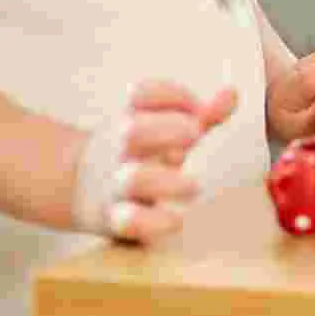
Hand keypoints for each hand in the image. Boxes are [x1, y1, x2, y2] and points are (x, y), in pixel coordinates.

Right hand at [71, 81, 238, 243]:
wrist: (81, 189)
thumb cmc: (144, 153)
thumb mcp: (169, 130)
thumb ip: (205, 116)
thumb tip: (232, 93)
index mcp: (134, 119)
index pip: (144, 95)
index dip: (172, 95)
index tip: (197, 108)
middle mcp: (121, 148)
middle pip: (133, 131)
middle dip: (166, 130)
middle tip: (194, 135)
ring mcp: (115, 183)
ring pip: (132, 179)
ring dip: (164, 181)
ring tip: (193, 187)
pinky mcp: (113, 218)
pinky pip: (126, 221)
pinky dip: (150, 221)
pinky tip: (175, 221)